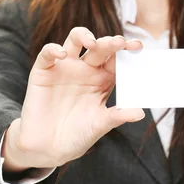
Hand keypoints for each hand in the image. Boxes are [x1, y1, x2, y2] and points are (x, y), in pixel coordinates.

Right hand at [2, 28, 144, 170]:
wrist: (48, 148)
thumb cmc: (77, 135)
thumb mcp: (99, 125)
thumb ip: (117, 116)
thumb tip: (141, 113)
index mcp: (103, 78)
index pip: (117, 59)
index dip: (127, 51)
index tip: (138, 46)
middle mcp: (86, 69)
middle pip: (99, 47)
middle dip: (110, 42)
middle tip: (120, 42)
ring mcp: (65, 67)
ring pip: (74, 40)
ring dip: (84, 36)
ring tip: (92, 43)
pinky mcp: (43, 71)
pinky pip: (47, 54)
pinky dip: (53, 50)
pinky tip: (61, 54)